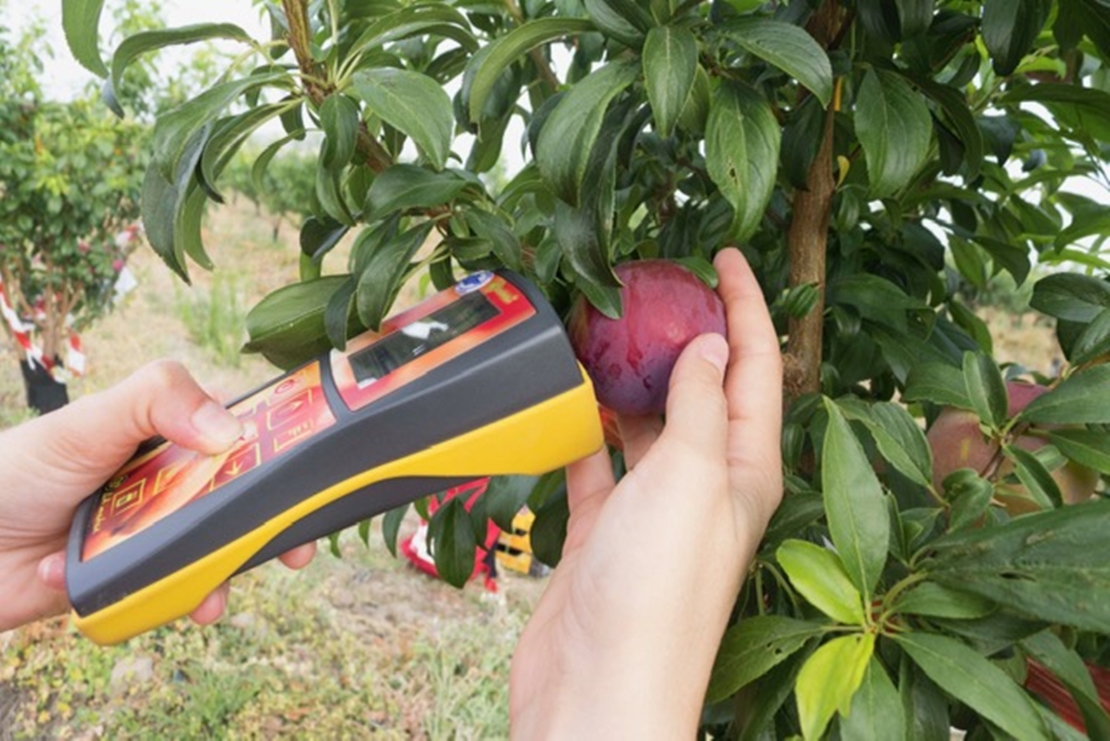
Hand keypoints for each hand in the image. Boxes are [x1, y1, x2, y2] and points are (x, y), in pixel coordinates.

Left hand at [0, 360, 315, 632]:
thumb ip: (158, 402)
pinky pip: (174, 595)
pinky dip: (173, 601)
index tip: (315, 471)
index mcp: (170, 437)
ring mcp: (156, 534)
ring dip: (226, 575)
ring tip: (216, 596)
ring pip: (215, 555)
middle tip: (296, 549)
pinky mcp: (137, 581)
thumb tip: (231, 431)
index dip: (284, 452)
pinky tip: (154, 600)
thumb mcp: (92, 419)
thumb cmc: (20, 467)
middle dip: (273, 527)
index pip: (241, 436)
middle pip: (242, 503)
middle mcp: (171, 484)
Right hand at [509, 249, 782, 738]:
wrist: (597, 690)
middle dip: (684, 334)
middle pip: (702, 390)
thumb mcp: (688, 476)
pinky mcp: (603, 530)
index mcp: (744, 469)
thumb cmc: (656, 590)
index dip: (746, 305)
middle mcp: (705, 484)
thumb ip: (696, 404)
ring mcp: (652, 509)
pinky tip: (560, 396)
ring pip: (645, 423)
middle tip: (653, 283)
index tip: (725, 253)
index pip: (756, 368)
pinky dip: (580, 427)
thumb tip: (708, 345)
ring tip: (599, 327)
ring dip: (626, 378)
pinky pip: (595, 462)